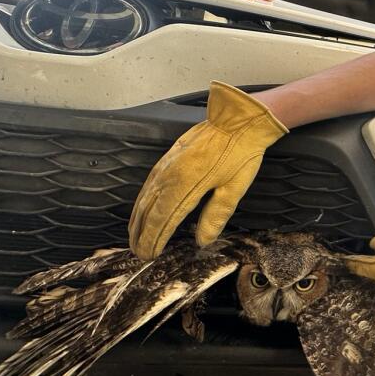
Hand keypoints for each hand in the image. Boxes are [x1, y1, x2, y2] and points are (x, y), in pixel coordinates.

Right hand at [128, 81, 287, 259]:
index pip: (161, 221)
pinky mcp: (168, 157)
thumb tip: (202, 241)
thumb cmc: (240, 153)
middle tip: (138, 253)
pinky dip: (142, 201)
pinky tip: (142, 208)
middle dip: (140, 234)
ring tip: (134, 237)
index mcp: (185, 187)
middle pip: (147, 211)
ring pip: (144, 197)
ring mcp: (166, 165)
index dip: (152, 240)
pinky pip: (149, 184)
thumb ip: (216, 215)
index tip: (148, 256)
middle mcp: (169, 176)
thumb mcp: (234, 188)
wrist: (237, 119)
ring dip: (137, 219)